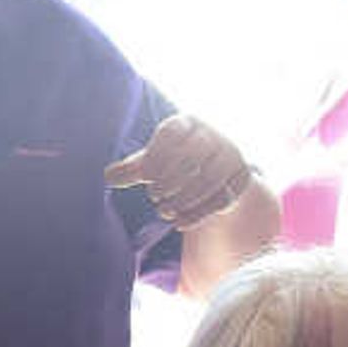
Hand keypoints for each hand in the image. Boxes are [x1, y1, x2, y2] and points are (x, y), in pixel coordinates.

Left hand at [104, 114, 258, 227]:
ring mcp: (231, 158)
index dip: (158, 154)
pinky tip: (177, 222)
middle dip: (171, 179)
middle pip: (194, 154)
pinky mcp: (240, 181)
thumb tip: (107, 176)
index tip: (145, 176)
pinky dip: (197, 214)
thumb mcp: (154, 161)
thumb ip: (132, 169)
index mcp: (188, 124)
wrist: (217, 171)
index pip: (173, 132)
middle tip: (154, 196)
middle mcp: (213, 137)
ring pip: (209, 179)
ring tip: (163, 211)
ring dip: (183, 199)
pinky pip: (220, 198)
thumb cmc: (177, 162)